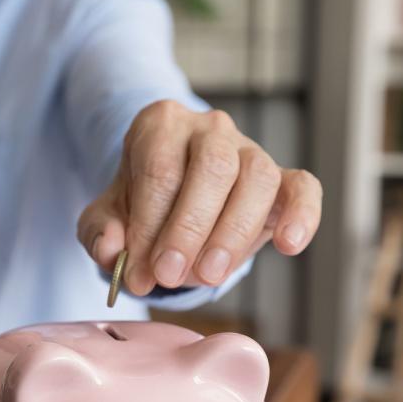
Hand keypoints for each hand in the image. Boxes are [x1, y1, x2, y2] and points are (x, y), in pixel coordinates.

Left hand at [77, 100, 321, 295]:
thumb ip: (100, 232)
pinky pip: (303, 187)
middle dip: (189, 228)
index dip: (148, 225)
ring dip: (233, 233)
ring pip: (256, 178)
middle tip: (169, 275)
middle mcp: (210, 128)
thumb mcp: (108, 215)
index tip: (138, 271)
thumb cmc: (141, 202)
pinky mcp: (282, 180)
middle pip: (211, 168)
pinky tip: (289, 245)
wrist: (173, 197)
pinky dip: (302, 215)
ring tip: (209, 276)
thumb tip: (110, 251)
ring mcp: (250, 150)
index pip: (160, 170)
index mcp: (161, 125)